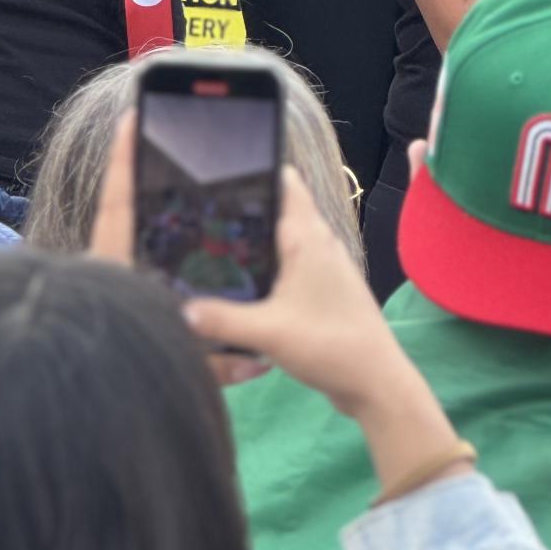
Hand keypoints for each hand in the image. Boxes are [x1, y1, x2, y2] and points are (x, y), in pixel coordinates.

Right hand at [91, 112, 464, 500]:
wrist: (375, 381)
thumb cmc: (330, 344)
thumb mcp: (268, 332)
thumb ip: (220, 319)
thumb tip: (175, 307)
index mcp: (307, 236)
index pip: (283, 182)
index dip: (254, 169)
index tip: (216, 169)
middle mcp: (318, 241)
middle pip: (278, 208)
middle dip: (244, 206)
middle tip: (198, 211)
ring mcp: (324, 264)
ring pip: (284, 237)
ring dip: (256, 238)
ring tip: (209, 245)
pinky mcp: (324, 288)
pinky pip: (290, 262)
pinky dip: (267, 264)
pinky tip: (240, 283)